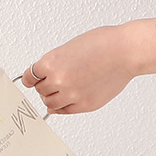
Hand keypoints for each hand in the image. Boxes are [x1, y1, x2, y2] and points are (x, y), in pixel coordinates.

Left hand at [22, 26, 137, 113]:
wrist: (126, 51)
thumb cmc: (103, 44)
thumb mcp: (70, 47)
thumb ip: (55, 62)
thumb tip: (45, 75)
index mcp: (52, 62)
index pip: (29, 77)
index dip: (30, 78)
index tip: (30, 80)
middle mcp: (59, 80)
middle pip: (40, 90)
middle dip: (44, 86)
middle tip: (50, 83)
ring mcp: (71, 95)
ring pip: (50, 103)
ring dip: (51, 98)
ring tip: (59, 91)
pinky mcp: (84, 105)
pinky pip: (64, 111)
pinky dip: (61, 107)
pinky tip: (64, 101)